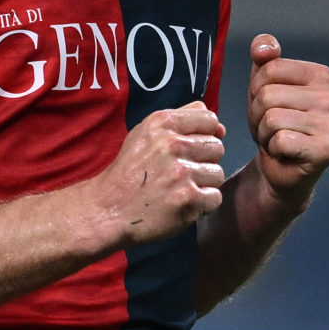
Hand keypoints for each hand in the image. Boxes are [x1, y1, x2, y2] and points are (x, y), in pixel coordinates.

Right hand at [93, 102, 225, 245]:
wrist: (109, 210)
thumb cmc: (130, 171)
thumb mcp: (146, 133)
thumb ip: (182, 120)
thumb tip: (220, 126)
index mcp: (162, 123)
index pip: (210, 120)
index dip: (205, 135)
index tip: (190, 149)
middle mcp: (172, 144)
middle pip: (217, 147)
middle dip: (204, 161)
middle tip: (180, 173)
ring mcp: (181, 172)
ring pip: (218, 173)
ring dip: (203, 184)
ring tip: (180, 188)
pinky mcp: (188, 198)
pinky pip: (215, 197)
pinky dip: (203, 204)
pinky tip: (183, 203)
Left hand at [247, 34, 328, 209]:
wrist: (281, 168)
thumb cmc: (274, 123)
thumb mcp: (263, 84)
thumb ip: (264, 57)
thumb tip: (264, 47)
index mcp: (322, 75)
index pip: (270, 68)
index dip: (256, 89)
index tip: (267, 105)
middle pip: (268, 93)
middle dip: (257, 113)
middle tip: (269, 128)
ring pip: (271, 117)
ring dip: (263, 133)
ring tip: (275, 139)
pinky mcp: (326, 150)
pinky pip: (280, 140)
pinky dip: (273, 149)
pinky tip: (284, 153)